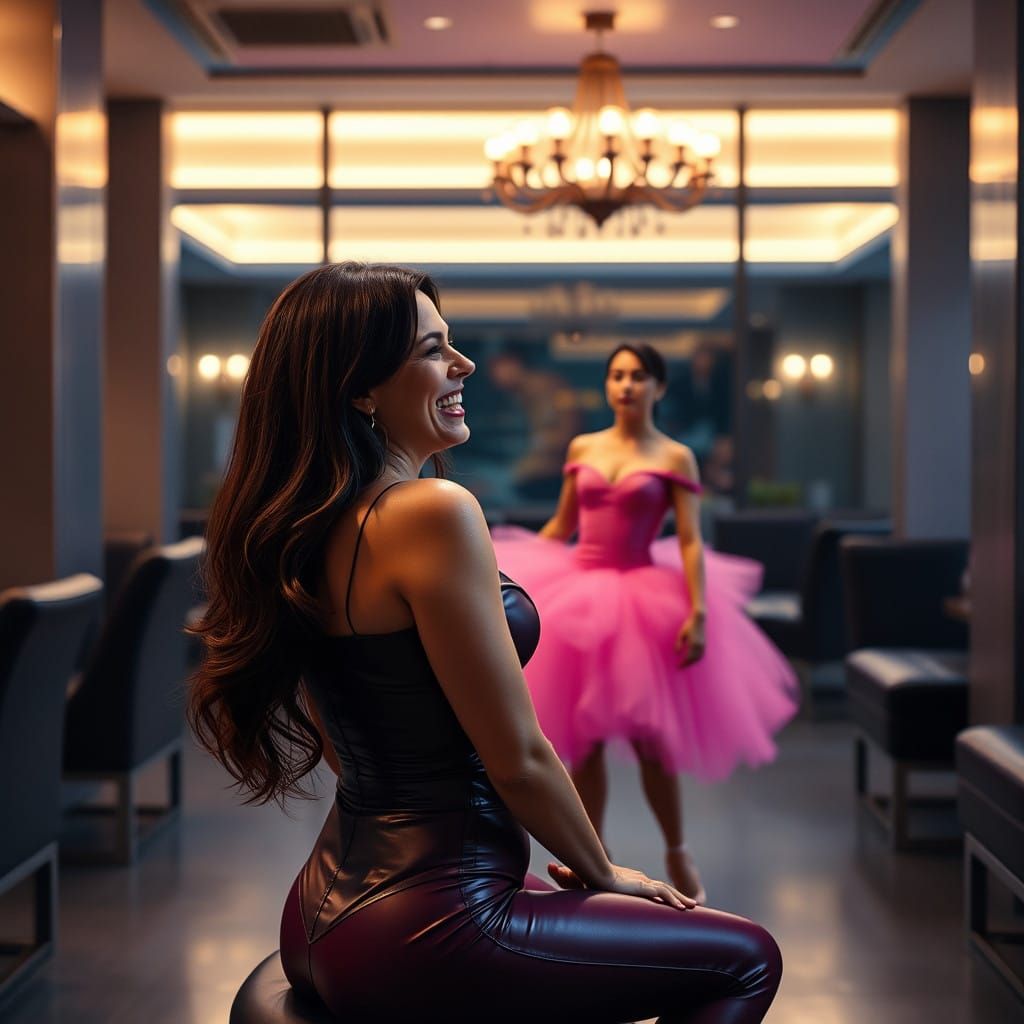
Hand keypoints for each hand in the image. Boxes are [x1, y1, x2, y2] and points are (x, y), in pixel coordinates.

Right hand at [547, 862, 695, 910]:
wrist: (589, 869)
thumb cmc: (584, 875)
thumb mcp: (581, 880)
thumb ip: (570, 878)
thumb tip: (549, 867)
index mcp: (628, 880)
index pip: (647, 887)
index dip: (658, 893)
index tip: (669, 901)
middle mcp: (637, 880)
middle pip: (661, 888)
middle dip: (676, 897)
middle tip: (689, 906)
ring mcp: (641, 882)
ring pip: (666, 891)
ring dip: (680, 899)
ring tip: (693, 908)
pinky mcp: (642, 886)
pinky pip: (662, 893)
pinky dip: (674, 899)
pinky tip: (683, 908)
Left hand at [675, 613, 705, 666]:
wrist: (699, 619)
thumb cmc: (689, 625)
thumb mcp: (681, 633)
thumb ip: (679, 643)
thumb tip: (677, 653)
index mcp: (693, 644)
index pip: (688, 658)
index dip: (683, 663)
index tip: (678, 666)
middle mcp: (699, 646)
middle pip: (693, 659)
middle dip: (687, 664)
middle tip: (681, 666)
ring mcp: (703, 645)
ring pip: (698, 657)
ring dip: (692, 662)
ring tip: (686, 663)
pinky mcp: (704, 643)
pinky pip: (701, 654)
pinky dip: (697, 658)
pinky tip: (693, 659)